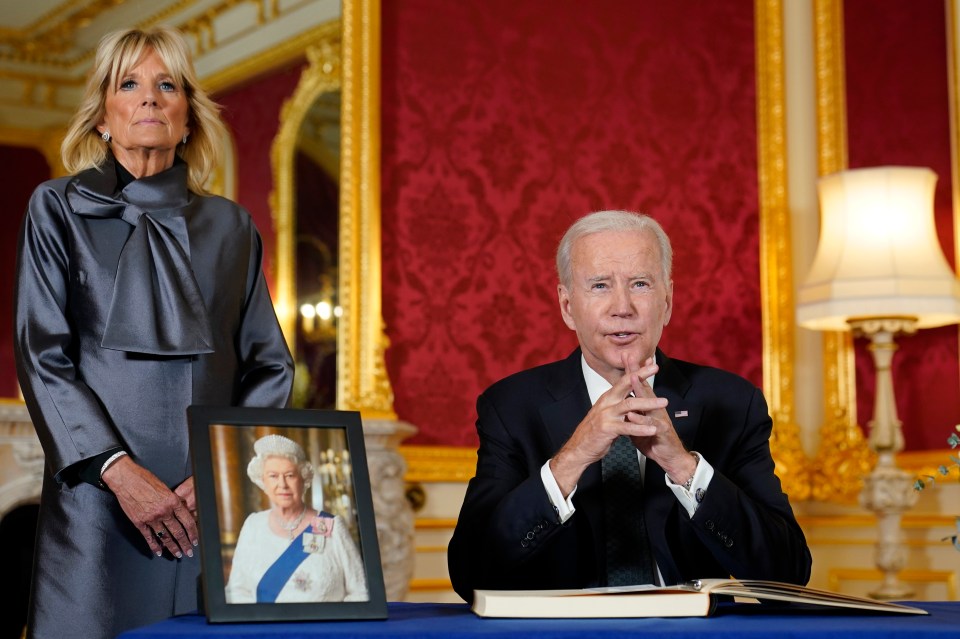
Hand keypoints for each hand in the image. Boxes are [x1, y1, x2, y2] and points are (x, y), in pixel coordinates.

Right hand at [102, 456, 198, 557]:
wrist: (126, 479)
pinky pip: (149, 537)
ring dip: (172, 548)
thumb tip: (181, 512)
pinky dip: (154, 546)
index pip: (188, 521)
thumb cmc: (146, 480)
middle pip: (178, 532)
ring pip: (165, 537)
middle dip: (185, 544)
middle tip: (189, 552)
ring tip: (177, 554)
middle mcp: (164, 511)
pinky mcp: (139, 522)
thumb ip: (173, 501)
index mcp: (173, 501)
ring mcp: (151, 518)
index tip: (195, 540)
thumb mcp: (165, 488)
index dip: (193, 533)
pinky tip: (159, 552)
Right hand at [549, 357, 667, 495]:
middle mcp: (606, 402)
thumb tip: (631, 400)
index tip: (649, 363)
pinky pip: (627, 427)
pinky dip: (640, 428)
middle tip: (655, 369)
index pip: (624, 380)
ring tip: (663, 402)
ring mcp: (606, 415)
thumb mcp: (607, 413)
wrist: (579, 447)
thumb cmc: (595, 431)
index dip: (636, 371)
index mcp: (608, 398)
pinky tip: (652, 429)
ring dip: (648, 403)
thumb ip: (618, 406)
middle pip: (625, 385)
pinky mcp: (607, 428)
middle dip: (641, 376)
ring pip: (629, 405)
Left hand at [622, 353, 697, 484]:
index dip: (632, 371)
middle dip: (637, 371)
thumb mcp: (639, 422)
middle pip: (645, 386)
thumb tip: (622, 400)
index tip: (626, 356)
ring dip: (641, 389)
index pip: (639, 385)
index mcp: (648, 405)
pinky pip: (652, 424)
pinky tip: (633, 414)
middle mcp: (655, 408)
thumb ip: (632, 410)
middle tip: (630, 357)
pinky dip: (642, 419)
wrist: (669, 456)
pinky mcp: (662, 431)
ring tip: (632, 377)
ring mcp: (659, 418)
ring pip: (649, 401)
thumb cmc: (653, 437)